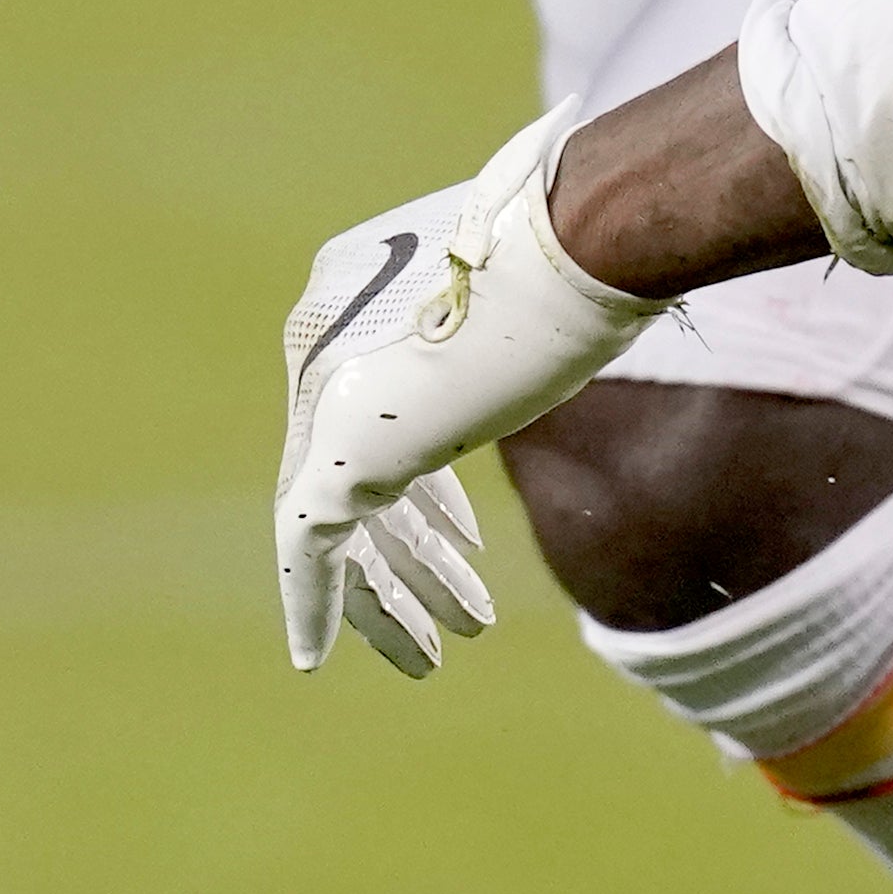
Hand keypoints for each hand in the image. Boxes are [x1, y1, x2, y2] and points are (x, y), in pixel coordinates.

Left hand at [275, 101, 661, 677]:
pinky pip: (306, 546)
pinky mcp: (338, 447)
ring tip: (429, 661)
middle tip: (456, 619)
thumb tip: (585, 310)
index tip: (464, 547)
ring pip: (339, 523)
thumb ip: (524, 313)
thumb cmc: (586, 233)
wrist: (575, 232)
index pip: (387, 410)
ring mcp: (326, 395)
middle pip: (364, 472)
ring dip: (387, 598)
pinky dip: (311, 602)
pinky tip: (313, 655)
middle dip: (411, 557)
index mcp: (365, 292)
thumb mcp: (550, 280)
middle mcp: (327, 343)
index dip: (430, 496)